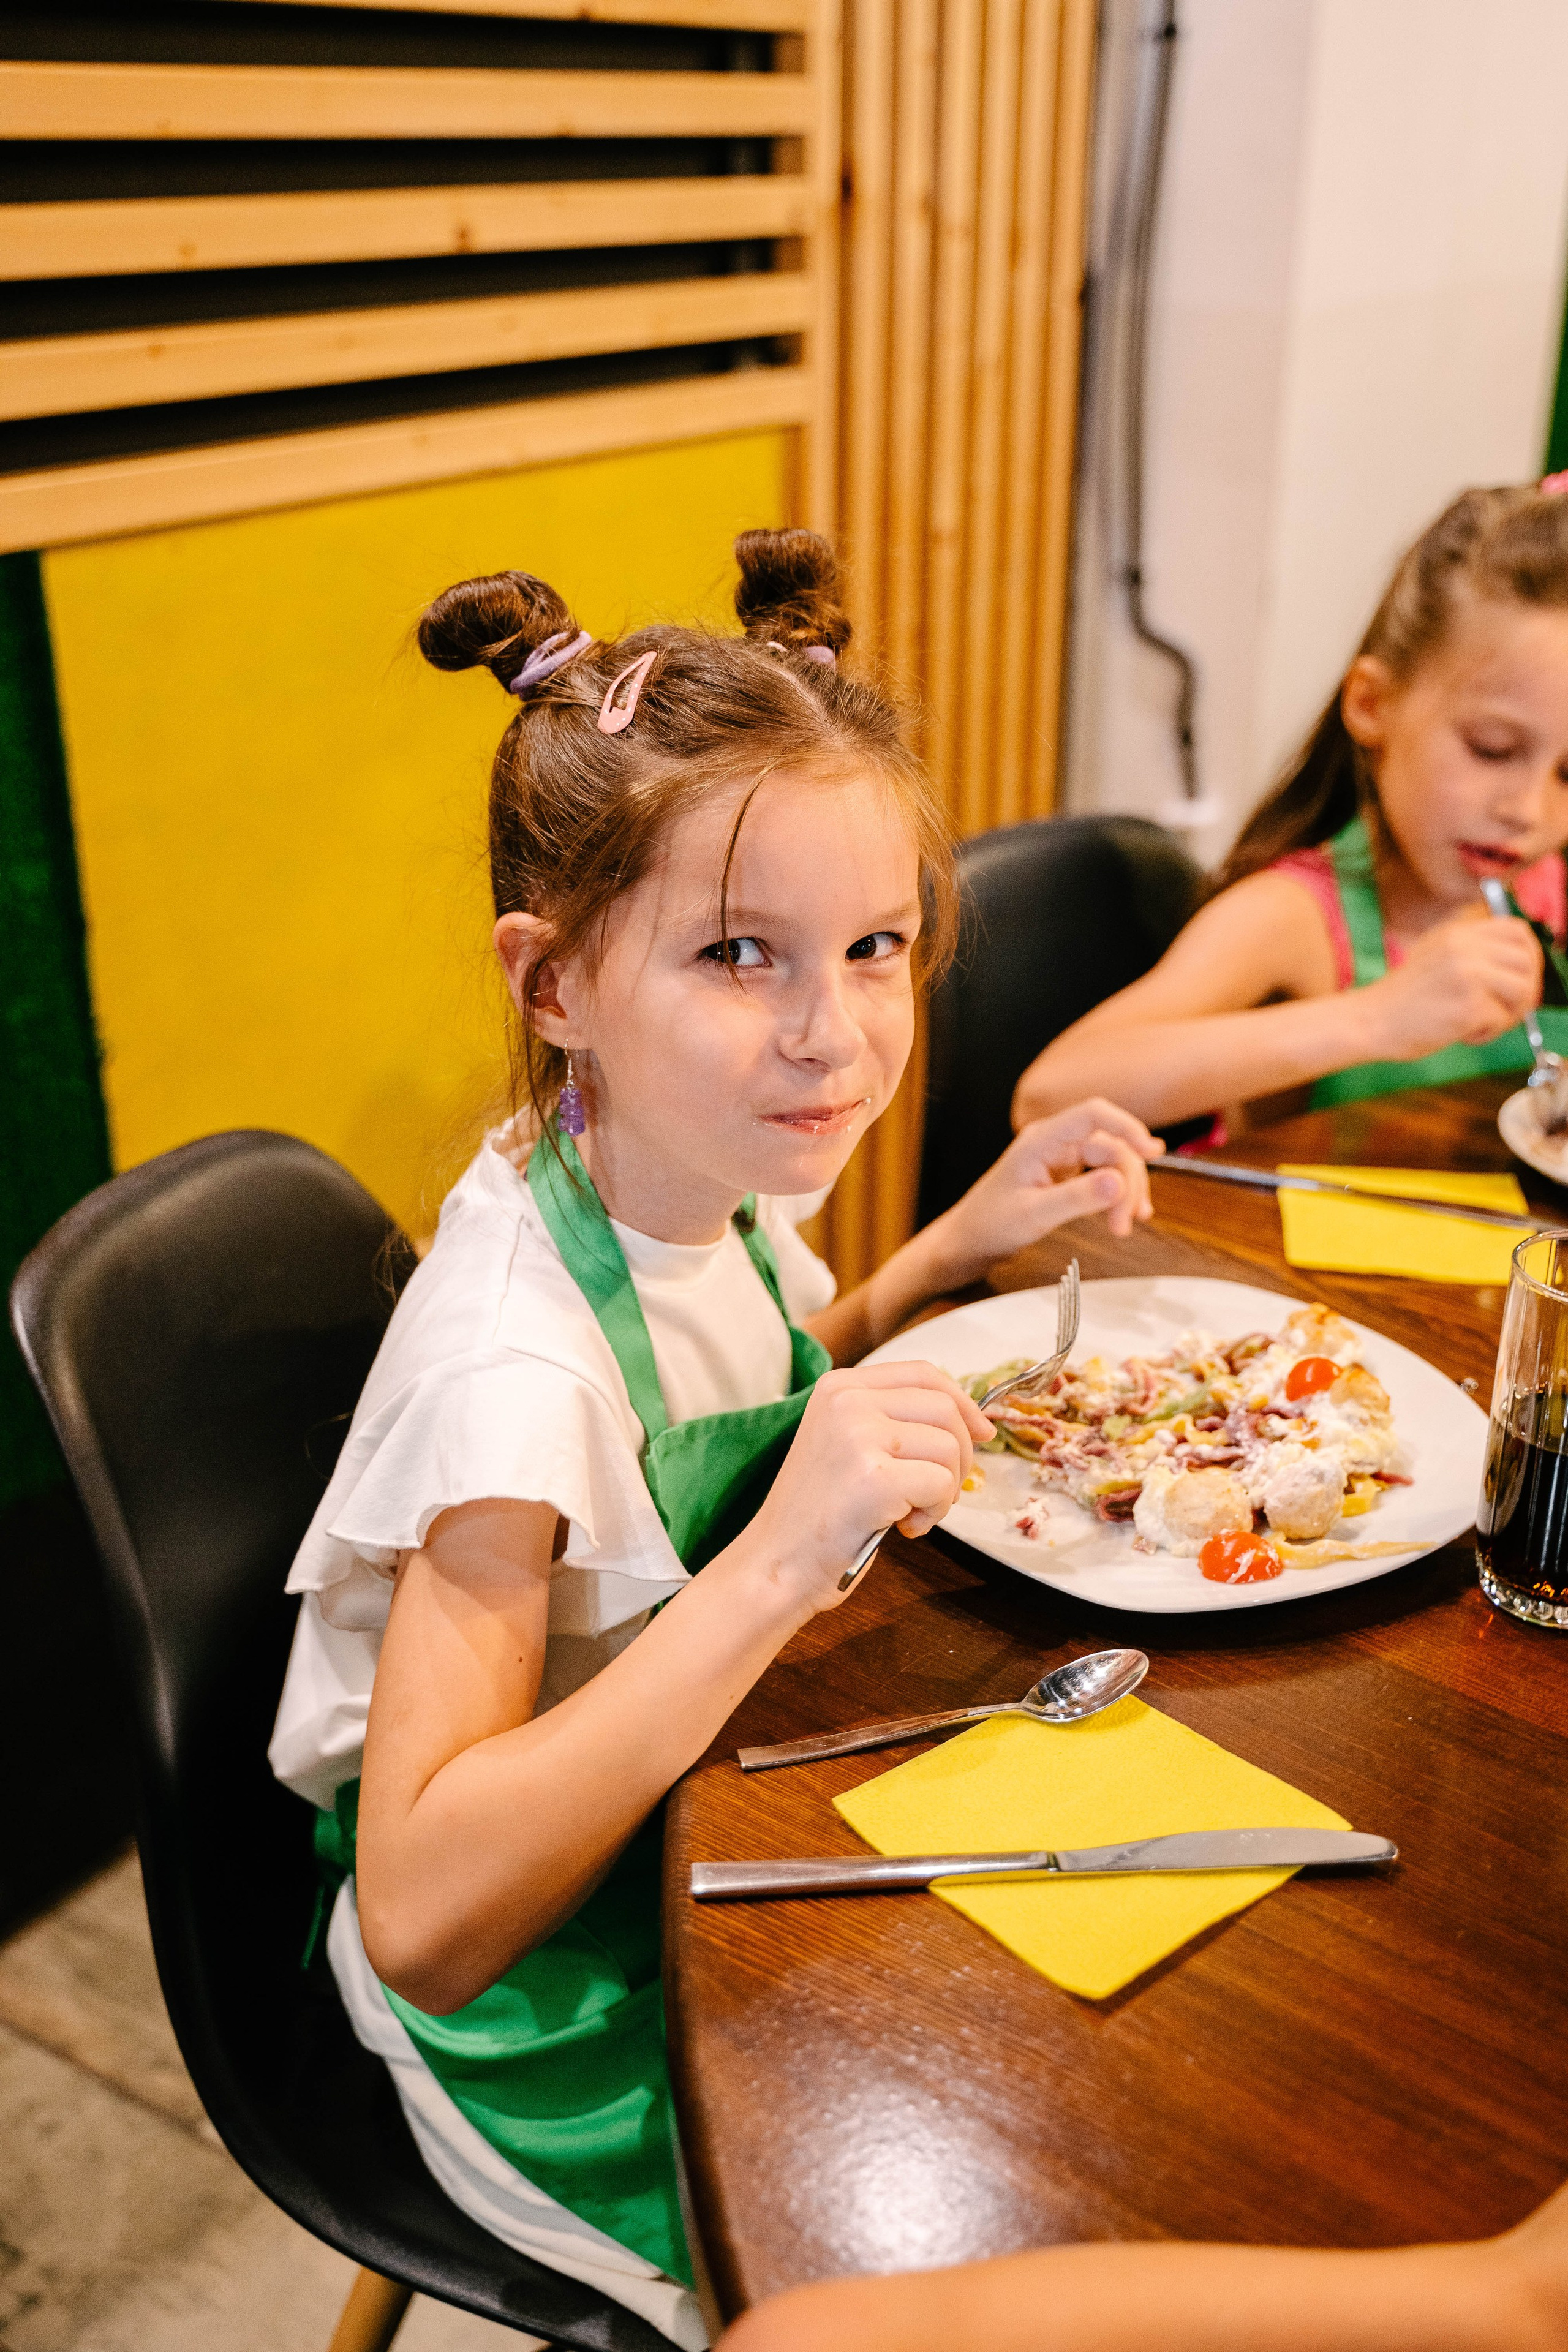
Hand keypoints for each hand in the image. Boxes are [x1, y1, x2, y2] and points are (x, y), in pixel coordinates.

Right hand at [742, 1362, 993, 1608]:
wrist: (777, 1562)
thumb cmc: (818, 1513)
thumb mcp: (848, 1444)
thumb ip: (895, 1421)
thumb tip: (973, 1422)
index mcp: (840, 1386)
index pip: (923, 1373)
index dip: (963, 1401)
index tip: (981, 1431)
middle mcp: (848, 1400)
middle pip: (945, 1409)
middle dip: (960, 1455)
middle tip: (937, 1492)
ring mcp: (859, 1435)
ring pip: (949, 1448)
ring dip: (945, 1490)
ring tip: (910, 1512)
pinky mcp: (874, 1477)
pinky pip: (942, 1484)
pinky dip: (935, 1513)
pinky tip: (903, 1527)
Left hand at [924, 1099, 1163, 1286]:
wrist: (969, 1242)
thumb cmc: (991, 1225)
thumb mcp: (1034, 1215)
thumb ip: (1077, 1198)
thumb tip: (1119, 1182)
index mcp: (1041, 1140)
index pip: (1093, 1114)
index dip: (1127, 1127)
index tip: (1153, 1152)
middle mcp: (1054, 1143)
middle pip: (1110, 1144)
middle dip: (1126, 1181)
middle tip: (1125, 1223)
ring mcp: (1062, 1158)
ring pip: (1111, 1162)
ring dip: (1125, 1192)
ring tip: (1123, 1227)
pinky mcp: (1067, 1176)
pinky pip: (1103, 1176)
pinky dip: (1117, 1195)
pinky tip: (1127, 1215)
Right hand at [1361, 910, 1541, 1060]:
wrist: (1370, 1021)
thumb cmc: (1403, 999)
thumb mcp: (1435, 955)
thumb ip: (1473, 950)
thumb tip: (1521, 965)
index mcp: (1458, 932)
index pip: (1517, 931)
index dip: (1529, 955)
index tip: (1520, 977)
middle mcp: (1464, 946)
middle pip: (1527, 961)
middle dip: (1525, 989)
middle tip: (1508, 1009)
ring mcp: (1467, 974)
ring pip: (1522, 990)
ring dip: (1511, 1012)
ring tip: (1485, 1022)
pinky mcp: (1468, 1005)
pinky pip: (1502, 1018)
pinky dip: (1488, 1032)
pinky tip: (1464, 1033)